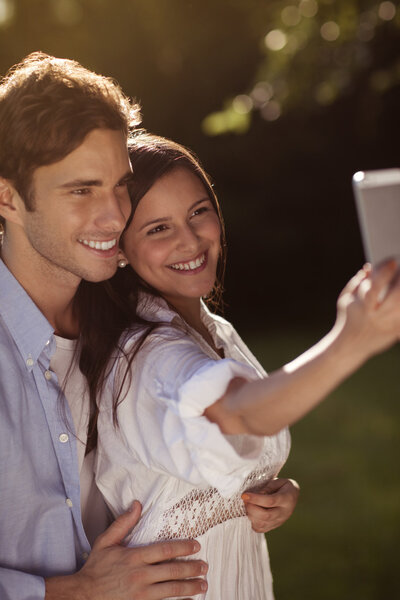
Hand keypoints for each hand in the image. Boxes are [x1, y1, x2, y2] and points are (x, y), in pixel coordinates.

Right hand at [45, 501, 207, 598]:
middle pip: (172, 570)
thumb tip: (137, 504)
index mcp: (134, 557)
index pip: (165, 550)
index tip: (196, 546)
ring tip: (203, 584)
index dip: (183, 547)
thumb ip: (123, 523)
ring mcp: (140, 594)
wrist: (83, 595)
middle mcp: (140, 575)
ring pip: (171, 590)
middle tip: (205, 566)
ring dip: (190, 587)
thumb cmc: (95, 568)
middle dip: (192, 568)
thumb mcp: (105, 542)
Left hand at [241, 478, 299, 532]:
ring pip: (262, 524)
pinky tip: (251, 513)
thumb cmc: (283, 486)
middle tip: (244, 500)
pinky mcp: (274, 526)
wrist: (292, 496)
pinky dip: (252, 522)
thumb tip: (256, 494)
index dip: (256, 499)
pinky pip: (261, 529)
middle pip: (266, 516)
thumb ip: (268, 487)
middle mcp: (284, 513)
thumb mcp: (278, 481)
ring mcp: (279, 521)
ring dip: (250, 515)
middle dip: (251, 508)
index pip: (270, 501)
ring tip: (247, 505)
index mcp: (287, 499)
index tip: (244, 495)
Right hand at [334, 260, 399, 361]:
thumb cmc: (347, 318)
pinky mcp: (397, 333)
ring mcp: (389, 326)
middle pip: (395, 298)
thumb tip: (369, 267)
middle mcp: (377, 317)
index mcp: (363, 307)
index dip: (384, 274)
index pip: (374, 288)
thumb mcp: (345, 299)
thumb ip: (356, 281)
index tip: (393, 261)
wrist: (350, 347)